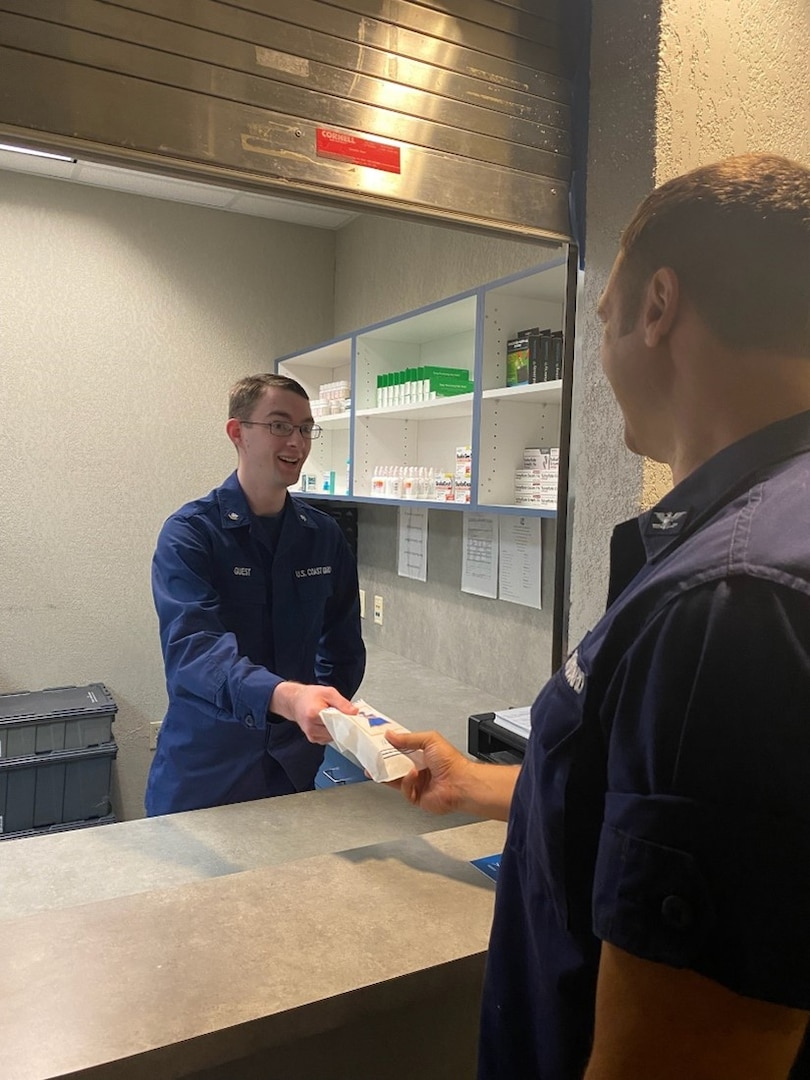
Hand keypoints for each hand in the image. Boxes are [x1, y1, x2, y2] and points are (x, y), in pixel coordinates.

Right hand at [270, 682, 356, 743]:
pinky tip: (330, 723)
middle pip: (336, 731)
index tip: (354, 718)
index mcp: (314, 714)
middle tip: (347, 716)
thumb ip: (342, 703)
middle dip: (343, 724)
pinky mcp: (313, 739)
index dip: (347, 720)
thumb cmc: (310, 696)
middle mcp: (311, 727)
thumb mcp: (328, 692)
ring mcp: (312, 735)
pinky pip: (329, 738)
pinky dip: (332, 732)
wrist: (295, 702)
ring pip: (334, 736)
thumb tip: (354, 712)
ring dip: (338, 729)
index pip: (336, 722)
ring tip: (335, 717)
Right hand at [385, 729, 518, 820]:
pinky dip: (406, 782)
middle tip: (375, 756)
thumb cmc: (452, 762)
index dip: (389, 747)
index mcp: (422, 754)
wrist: (460, 783)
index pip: (401, 749)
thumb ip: (408, 738)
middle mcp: (419, 768)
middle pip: (394, 765)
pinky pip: (404, 789)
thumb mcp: (429, 740)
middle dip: (384, 761)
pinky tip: (412, 775)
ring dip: (392, 772)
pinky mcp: (416, 797)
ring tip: (390, 766)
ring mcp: (417, 783)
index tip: (379, 743)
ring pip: (395, 779)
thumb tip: (391, 735)